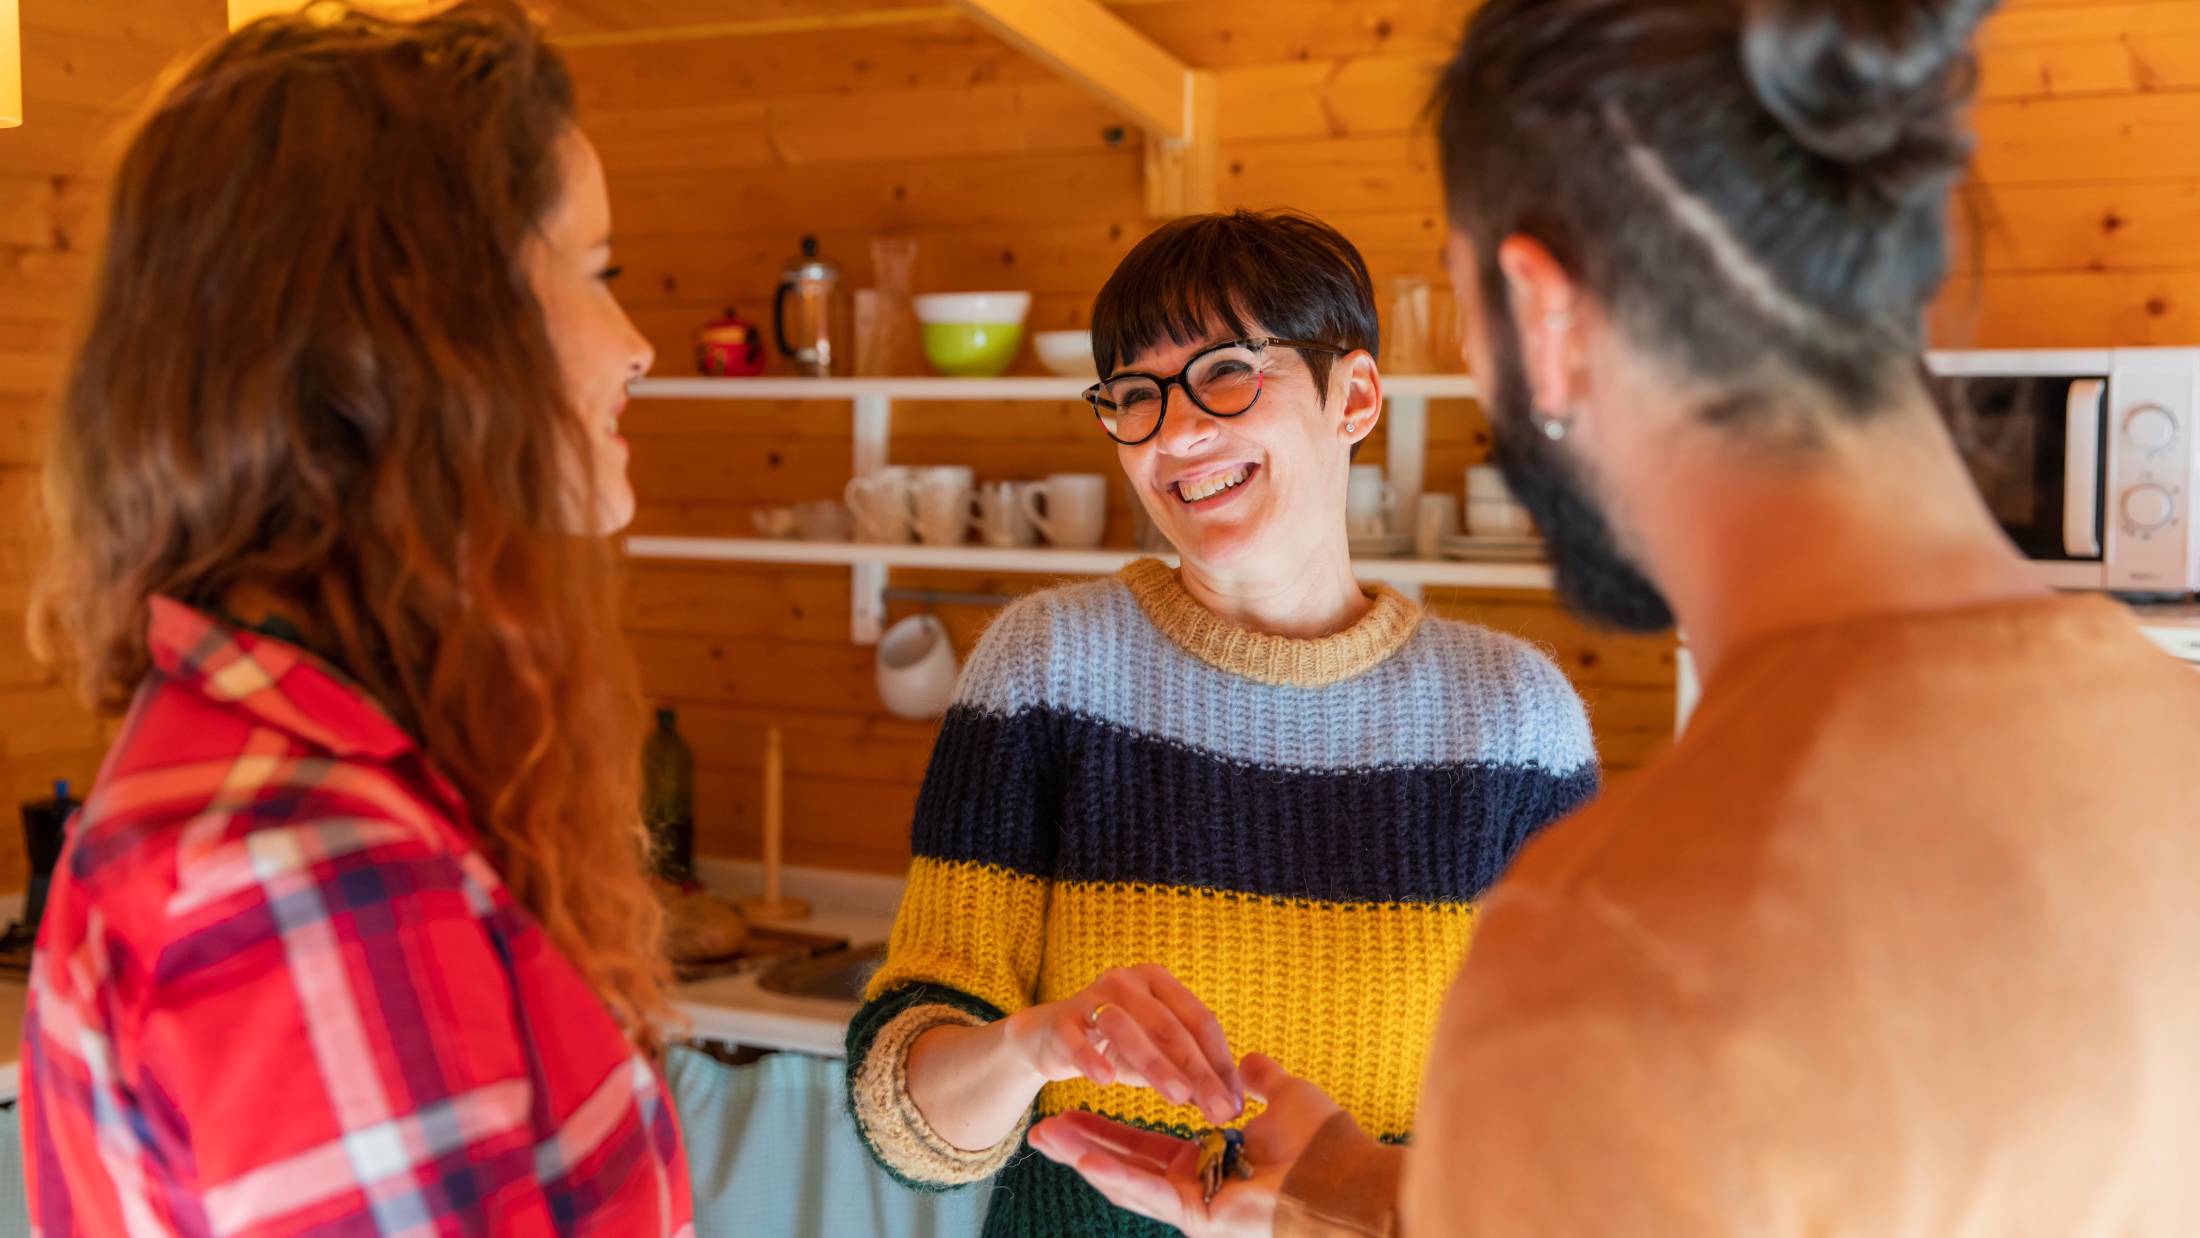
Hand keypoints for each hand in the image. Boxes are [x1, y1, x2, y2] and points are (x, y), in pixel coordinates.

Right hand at [1005, 963, 1242, 1125]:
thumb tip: (1231, 1104)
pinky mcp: (1061, 1022)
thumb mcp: (1157, 1056)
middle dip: (1198, 1070)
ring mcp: (1092, 998)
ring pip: (1127, 1028)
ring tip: (1179, 1097)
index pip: (1200, 1021)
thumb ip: (1190, 1073)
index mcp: (1159, 983)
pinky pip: (1077, 1040)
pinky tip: (1105, 1080)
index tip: (1236, 1103)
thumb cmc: (1116, 1046)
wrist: (1051, 1038)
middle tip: (1219, 1109)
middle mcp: (1128, 982)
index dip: (1221, 1063)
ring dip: (1155, 1064)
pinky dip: (1092, 1058)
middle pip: (1170, 1026)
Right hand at [1027, 1053, 1346, 1237]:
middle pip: (1125, 1164)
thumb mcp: (1288, 1098)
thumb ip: (1262, 1081)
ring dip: (1084, 1158)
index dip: (1108, 1128)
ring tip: (1044, 1138)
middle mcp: (1197, 1188)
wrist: (1350, 1178)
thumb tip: (1250, 1061)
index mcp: (1211, 1165)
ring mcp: (1195, 1207)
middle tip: (1039, 1129)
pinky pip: (1150, 1193)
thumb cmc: (1328, 1144)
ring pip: (1128, 1179)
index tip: (1074, 1107)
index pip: (1147, 1145)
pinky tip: (1081, 1158)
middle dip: (1081, 1145)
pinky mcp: (1200, 1217)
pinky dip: (1114, 1174)